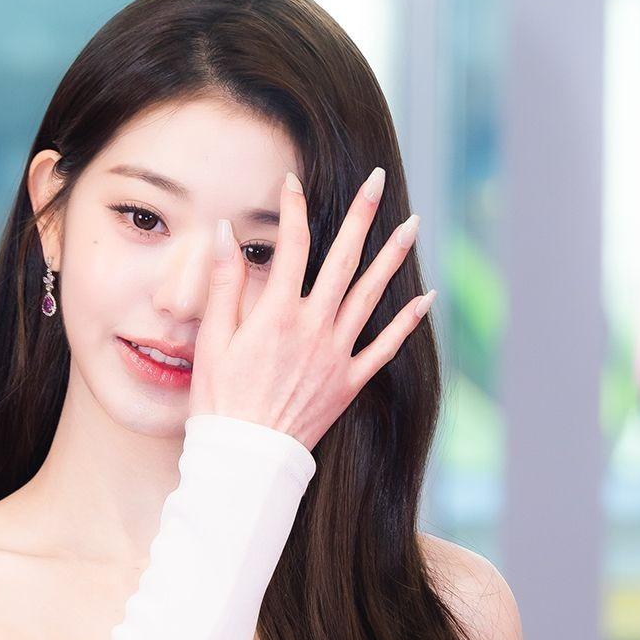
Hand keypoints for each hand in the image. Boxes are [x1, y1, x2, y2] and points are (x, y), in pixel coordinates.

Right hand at [188, 168, 434, 451]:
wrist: (245, 457)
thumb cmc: (221, 401)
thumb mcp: (212, 341)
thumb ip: (224, 284)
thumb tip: (227, 234)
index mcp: (277, 314)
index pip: (291, 246)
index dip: (292, 209)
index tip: (293, 183)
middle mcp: (314, 328)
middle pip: (343, 260)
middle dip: (361, 216)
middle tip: (378, 181)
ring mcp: (336, 355)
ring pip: (371, 296)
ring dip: (393, 258)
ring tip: (413, 225)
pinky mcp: (348, 382)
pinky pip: (385, 348)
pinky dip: (408, 323)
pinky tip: (427, 298)